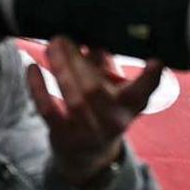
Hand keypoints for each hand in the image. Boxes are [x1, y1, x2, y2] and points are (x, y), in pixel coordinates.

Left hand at [36, 41, 164, 189]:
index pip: (143, 93)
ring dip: (61, 69)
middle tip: (63, 38)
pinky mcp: (63, 136)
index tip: (156, 61)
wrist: (87, 157)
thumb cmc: (102, 110)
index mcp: (130, 106)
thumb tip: (90, 32)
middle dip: (78, 61)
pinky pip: (49, 110)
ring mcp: (88, 132)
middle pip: (96, 89)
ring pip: (74, 99)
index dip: (151, 78)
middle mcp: (113, 121)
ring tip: (52, 46)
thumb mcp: (111, 90)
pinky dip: (39, 88)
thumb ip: (102, 63)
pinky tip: (33, 67)